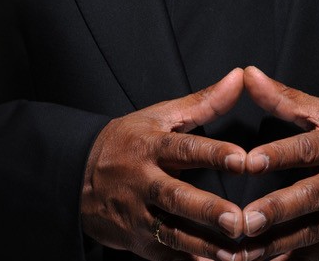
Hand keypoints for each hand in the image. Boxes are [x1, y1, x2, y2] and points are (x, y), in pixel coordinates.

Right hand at [81, 68, 251, 257]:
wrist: (76, 177)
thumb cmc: (128, 142)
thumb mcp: (159, 117)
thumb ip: (203, 102)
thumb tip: (239, 77)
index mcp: (149, 145)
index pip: (184, 148)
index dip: (212, 153)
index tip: (242, 158)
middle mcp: (142, 180)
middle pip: (175, 196)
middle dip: (206, 210)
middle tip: (237, 220)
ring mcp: (138, 214)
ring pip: (172, 232)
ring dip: (204, 246)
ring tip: (235, 254)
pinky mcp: (140, 243)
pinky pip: (168, 255)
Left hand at [239, 66, 318, 258]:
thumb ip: (285, 98)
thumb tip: (247, 73)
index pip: (308, 149)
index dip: (279, 155)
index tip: (250, 161)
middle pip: (312, 196)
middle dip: (278, 209)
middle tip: (246, 219)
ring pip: (314, 231)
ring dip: (279, 244)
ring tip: (246, 250)